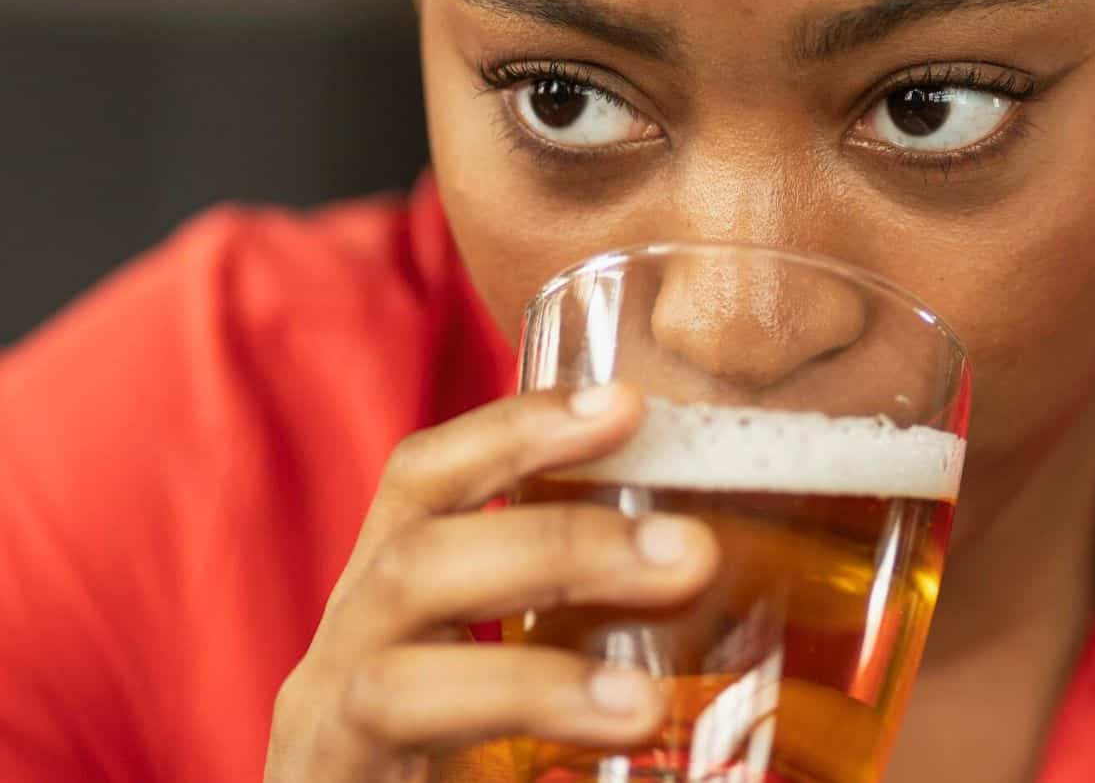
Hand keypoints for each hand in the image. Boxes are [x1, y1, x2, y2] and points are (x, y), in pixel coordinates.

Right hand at [265, 385, 718, 781]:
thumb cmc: (460, 771)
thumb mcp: (523, 696)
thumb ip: (601, 635)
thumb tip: (714, 572)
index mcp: (392, 609)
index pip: (428, 483)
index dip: (515, 429)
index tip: (625, 404)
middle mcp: (343, 663)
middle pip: (414, 561)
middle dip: (556, 544)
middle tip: (691, 554)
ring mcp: (324, 742)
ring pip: (394, 682)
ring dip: (533, 680)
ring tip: (645, 704)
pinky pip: (396, 745)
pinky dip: (509, 729)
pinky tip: (616, 741)